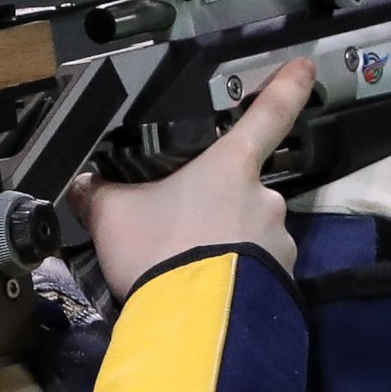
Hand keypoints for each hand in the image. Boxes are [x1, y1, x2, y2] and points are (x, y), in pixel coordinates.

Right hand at [65, 59, 315, 299]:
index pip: (267, 114)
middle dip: (218, 210)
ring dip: (228, 247)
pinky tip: (207, 295)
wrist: (189, 324)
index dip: (287, 86)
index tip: (306, 67)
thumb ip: (101, 194)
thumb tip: (84, 185)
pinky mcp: (283, 283)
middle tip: (181, 235)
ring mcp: (279, 242)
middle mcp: (266, 198)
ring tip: (189, 273)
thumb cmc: (156, 250)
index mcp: (231, 166)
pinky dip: (237, 278)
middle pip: (245, 191)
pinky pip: (259, 272)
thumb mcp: (113, 216)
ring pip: (252, 235)